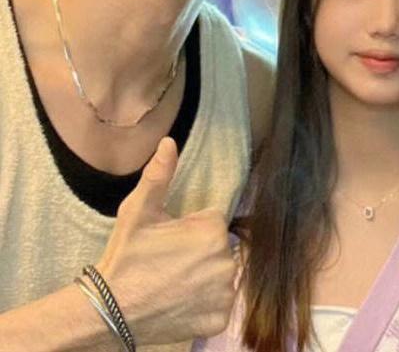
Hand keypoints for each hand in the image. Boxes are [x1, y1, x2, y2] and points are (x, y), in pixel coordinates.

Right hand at [93, 138, 236, 342]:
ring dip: (206, 279)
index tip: (171, 241)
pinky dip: (205, 306)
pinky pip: (219, 306)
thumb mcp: (138, 211)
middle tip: (170, 264)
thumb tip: (169, 142)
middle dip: (201, 253)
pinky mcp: (218, 321)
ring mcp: (224, 294)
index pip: (214, 222)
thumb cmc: (125, 258)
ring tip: (174, 283)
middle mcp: (227, 262)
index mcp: (213, 232)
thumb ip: (159, 176)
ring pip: (222, 277)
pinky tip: (181, 303)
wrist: (109, 310)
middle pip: (221, 250)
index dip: (192, 229)